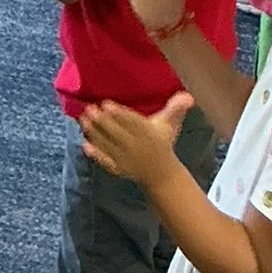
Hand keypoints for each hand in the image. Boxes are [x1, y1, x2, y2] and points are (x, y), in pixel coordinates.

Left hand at [80, 92, 194, 188]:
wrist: (161, 175)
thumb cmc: (163, 142)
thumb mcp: (171, 125)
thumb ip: (176, 109)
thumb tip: (188, 97)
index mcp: (149, 134)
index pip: (132, 123)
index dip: (119, 114)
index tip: (106, 104)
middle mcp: (137, 147)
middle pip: (118, 133)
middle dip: (103, 122)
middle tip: (89, 108)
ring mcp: (126, 160)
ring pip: (109, 145)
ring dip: (95, 133)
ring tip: (83, 119)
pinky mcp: (118, 169)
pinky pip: (106, 162)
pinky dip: (96, 155)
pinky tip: (85, 145)